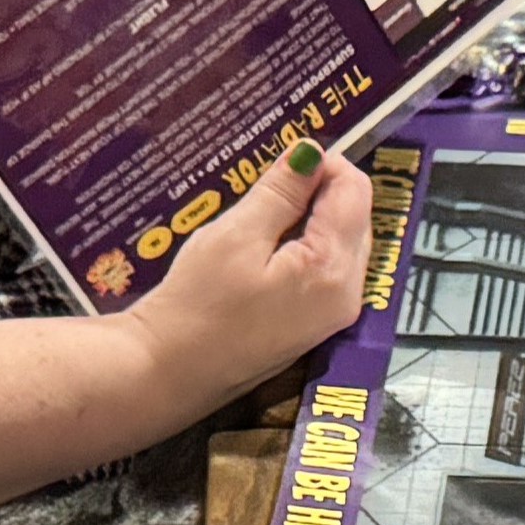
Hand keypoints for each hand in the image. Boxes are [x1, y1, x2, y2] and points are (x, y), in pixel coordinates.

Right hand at [130, 152, 371, 399]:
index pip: (355, 191)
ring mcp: (334, 313)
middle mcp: (349, 293)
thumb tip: (311, 151)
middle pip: (355, 216)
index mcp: (334, 268)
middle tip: (266, 184)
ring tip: (261, 212)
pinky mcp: (315, 325)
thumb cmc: (196, 305)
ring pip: (342, 241)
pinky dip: (304, 245)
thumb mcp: (236, 237)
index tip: (280, 161)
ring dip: (310, 217)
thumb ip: (281, 193)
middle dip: (319, 190)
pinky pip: (325, 268)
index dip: (323, 164)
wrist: (169, 373)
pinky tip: (265, 244)